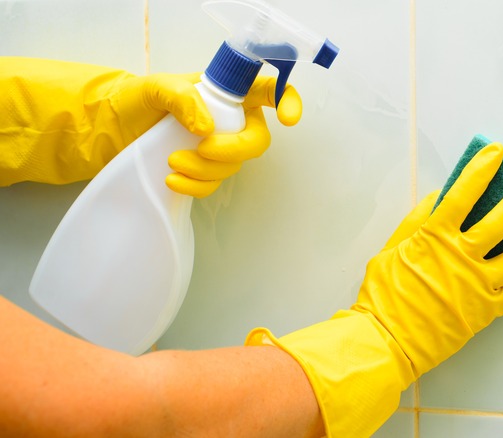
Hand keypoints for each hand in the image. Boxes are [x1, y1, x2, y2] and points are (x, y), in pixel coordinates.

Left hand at [113, 74, 302, 197]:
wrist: (112, 128)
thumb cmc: (136, 99)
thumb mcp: (154, 86)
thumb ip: (182, 98)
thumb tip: (206, 127)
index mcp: (228, 91)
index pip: (270, 91)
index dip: (288, 101)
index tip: (288, 120)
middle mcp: (230, 120)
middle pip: (257, 140)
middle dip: (235, 150)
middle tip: (204, 149)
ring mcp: (219, 147)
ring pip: (233, 166)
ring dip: (206, 169)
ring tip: (172, 162)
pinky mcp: (204, 171)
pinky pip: (214, 185)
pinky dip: (196, 186)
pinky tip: (172, 180)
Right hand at [246, 142, 502, 436]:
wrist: (386, 340)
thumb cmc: (383, 297)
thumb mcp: (389, 251)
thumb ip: (414, 222)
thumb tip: (435, 197)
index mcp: (433, 238)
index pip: (462, 195)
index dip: (480, 170)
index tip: (496, 152)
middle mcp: (461, 257)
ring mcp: (478, 284)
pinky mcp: (487, 309)